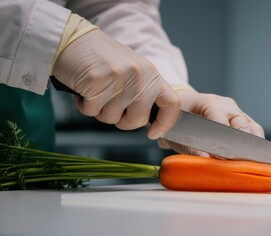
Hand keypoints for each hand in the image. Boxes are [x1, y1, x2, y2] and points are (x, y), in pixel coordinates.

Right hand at [52, 30, 179, 138]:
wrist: (70, 39)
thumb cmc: (100, 58)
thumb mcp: (132, 70)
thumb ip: (144, 91)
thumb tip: (152, 120)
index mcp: (151, 73)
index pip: (172, 104)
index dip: (165, 123)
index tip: (153, 133)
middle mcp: (139, 75)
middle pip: (137, 119)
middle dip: (122, 121)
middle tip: (110, 106)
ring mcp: (118, 78)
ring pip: (111, 118)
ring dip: (99, 111)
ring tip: (95, 91)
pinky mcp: (96, 82)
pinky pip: (91, 111)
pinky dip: (84, 106)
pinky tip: (83, 89)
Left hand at [159, 90, 264, 155]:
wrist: (180, 106)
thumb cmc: (178, 120)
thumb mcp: (179, 135)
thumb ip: (193, 150)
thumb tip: (208, 163)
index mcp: (210, 103)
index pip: (222, 124)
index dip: (225, 143)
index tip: (225, 159)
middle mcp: (226, 104)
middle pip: (242, 125)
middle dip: (242, 145)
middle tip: (241, 163)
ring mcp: (236, 110)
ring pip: (252, 127)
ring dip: (253, 145)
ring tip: (253, 161)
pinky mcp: (242, 117)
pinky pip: (253, 129)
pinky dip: (254, 142)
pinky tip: (253, 156)